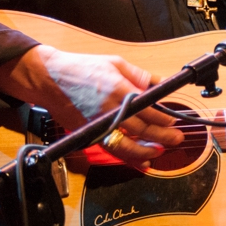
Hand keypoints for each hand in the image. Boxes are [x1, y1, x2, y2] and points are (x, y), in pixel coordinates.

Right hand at [0, 44, 183, 169]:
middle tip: (176, 139)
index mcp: (119, 90)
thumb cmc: (81, 68)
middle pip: (142, 129)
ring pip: (127, 145)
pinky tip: (140, 162)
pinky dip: (127, 158)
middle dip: (162, 136)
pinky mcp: (89, 134)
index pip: (149, 109)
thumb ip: (139, 75)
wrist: (49, 79)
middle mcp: (110, 110)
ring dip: (146, 151)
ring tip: (159, 152)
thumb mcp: (114, 63)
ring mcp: (99, 125)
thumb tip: (159, 82)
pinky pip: (112, 149)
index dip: (164, 117)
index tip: (172, 120)